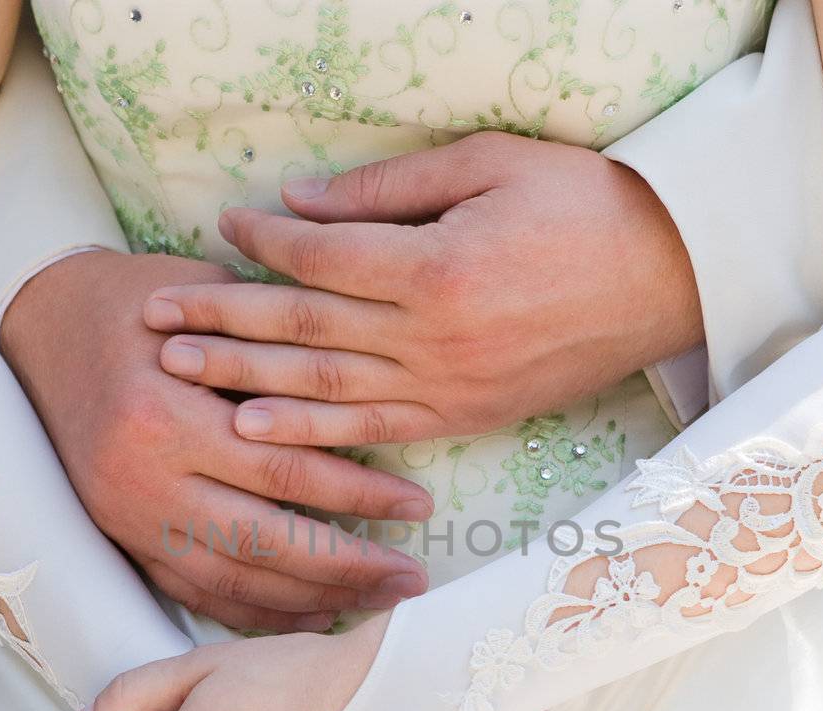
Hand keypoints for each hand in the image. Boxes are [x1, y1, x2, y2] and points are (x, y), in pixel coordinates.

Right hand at [0, 249, 432, 631]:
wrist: (36, 324)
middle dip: (348, 567)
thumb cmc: (136, 301)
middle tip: (411, 576)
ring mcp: (126, 517)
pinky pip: (193, 592)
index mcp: (167, 415)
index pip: (285, 472)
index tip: (418, 506)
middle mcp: (143, 479)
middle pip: (265, 544)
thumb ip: (278, 349)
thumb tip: (372, 388)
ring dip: (309, 600)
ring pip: (231, 582)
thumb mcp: (208, 302)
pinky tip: (305, 614)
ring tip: (373, 601)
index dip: (360, 495)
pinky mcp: (118, 537)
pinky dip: (253, 612)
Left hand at [142, 131, 702, 446]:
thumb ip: (392, 190)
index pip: (323, 258)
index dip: (266, 242)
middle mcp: (434, 339)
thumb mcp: (492, 165)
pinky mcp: (465, 418)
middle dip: (224, 323)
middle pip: (304, 330)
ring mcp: (448, 388)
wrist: (667, 279)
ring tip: (179, 376)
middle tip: (155, 322)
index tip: (222, 228)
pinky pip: (373, 432)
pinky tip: (257, 431)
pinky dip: (311, 434)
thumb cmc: (584, 206)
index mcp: (439, 268)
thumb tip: (302, 202)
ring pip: (326, 389)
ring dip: (245, 383)